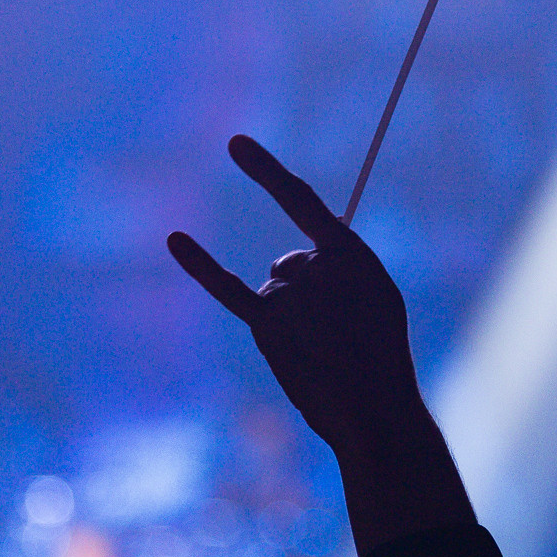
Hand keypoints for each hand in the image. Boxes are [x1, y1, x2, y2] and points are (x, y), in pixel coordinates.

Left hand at [168, 136, 473, 552]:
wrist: (373, 412)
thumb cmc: (381, 357)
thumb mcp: (376, 300)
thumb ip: (336, 272)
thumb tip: (287, 267)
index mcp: (351, 253)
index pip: (300, 201)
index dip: (265, 170)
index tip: (234, 143)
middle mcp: (315, 266)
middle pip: (291, 264)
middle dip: (306, 296)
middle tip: (335, 336)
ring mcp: (288, 294)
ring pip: (274, 291)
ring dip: (289, 320)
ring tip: (321, 354)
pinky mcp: (265, 324)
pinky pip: (226, 288)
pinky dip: (200, 264)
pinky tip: (175, 238)